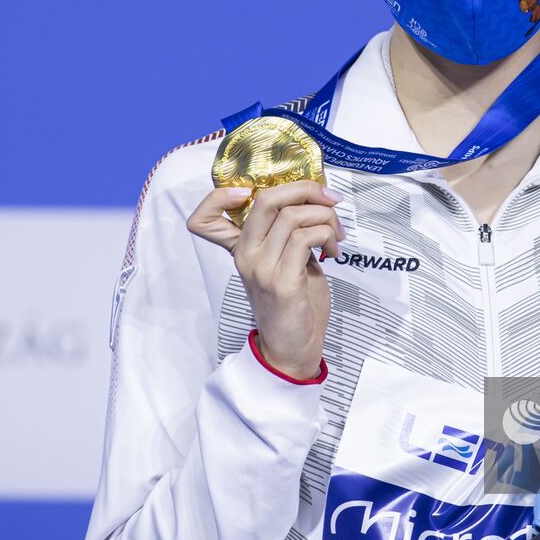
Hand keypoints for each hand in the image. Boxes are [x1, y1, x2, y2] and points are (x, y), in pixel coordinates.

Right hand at [187, 180, 343, 379]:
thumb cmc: (294, 305)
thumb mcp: (286, 262)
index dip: (219, 195)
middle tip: (330, 200)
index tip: (255, 191)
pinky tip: (333, 250)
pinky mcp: (281, 282)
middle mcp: (245, 256)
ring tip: (336, 235)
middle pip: (266, 199)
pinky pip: (305, 238)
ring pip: (293, 216)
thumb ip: (290, 234)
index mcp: (241, 249)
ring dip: (326, 217)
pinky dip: (326, 234)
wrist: (292, 350)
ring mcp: (261, 269)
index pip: (203, 219)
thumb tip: (315, 202)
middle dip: (305, 189)